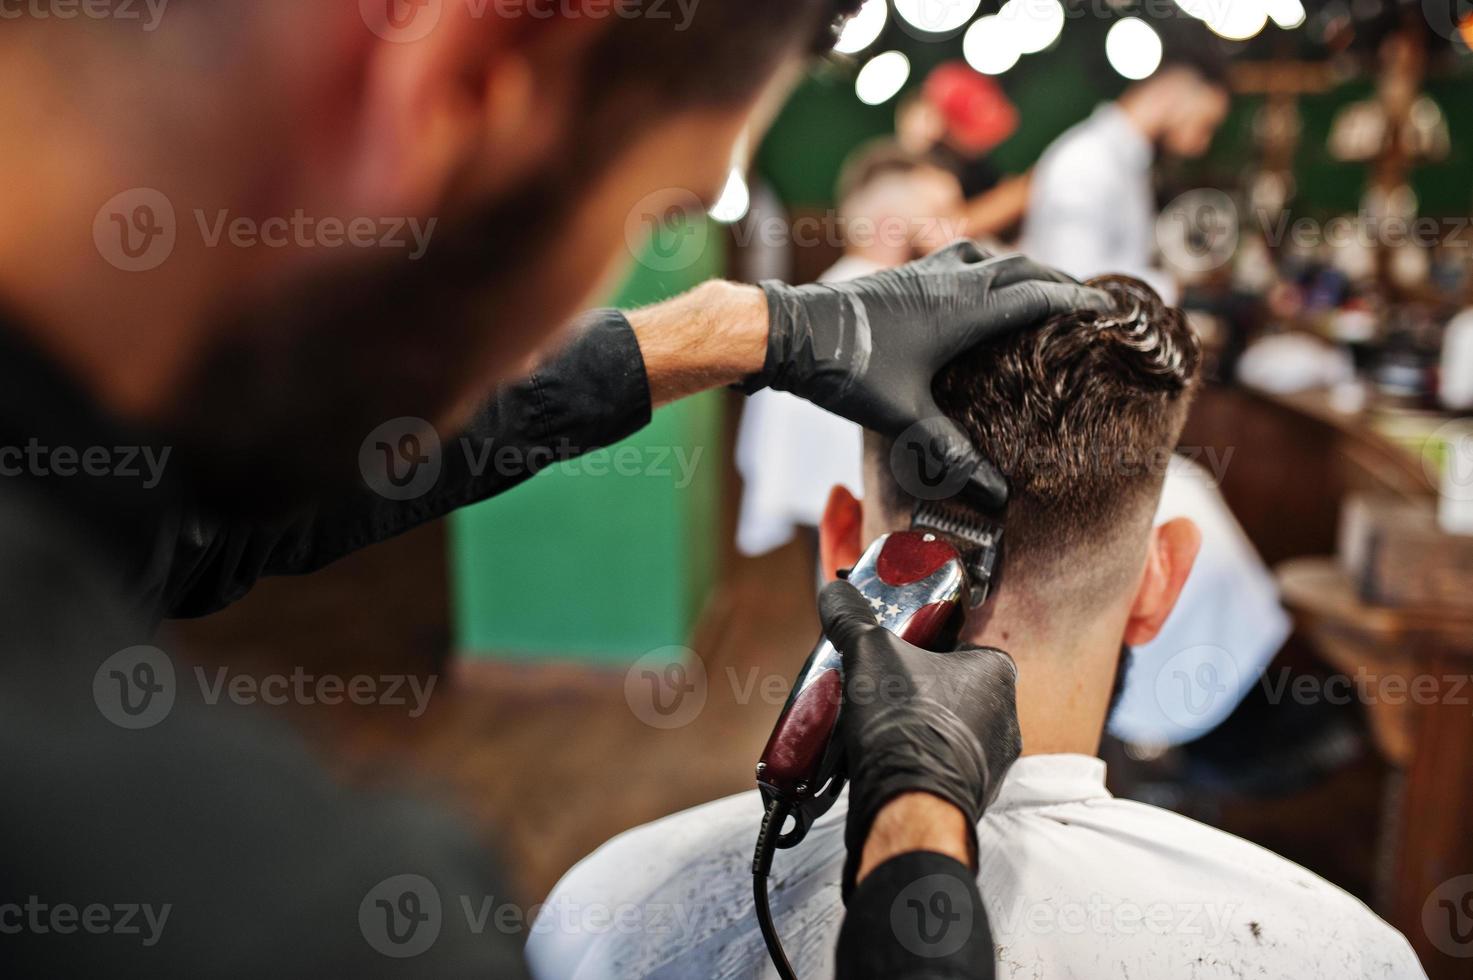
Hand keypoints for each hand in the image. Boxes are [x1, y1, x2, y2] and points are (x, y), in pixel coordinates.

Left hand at [748, 243, 1108, 507]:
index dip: (1077, 300)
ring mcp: (924, 274)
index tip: (1109, 308)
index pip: (1037, 296)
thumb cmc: (847, 371)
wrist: (790, 332)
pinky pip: (957, 260)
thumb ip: (950, 454)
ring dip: (1019, 268)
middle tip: (1086, 299)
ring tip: (1039, 288)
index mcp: (962, 309)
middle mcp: (949, 281)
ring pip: (987, 257)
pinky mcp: (902, 277)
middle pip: (1020, 268)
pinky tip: (977, 288)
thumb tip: (996, 496)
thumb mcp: (902, 418)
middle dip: (1057, 281)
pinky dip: (983, 268)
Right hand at [819, 579, 1022, 897]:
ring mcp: (993, 763)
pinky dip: (914, 762)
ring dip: (913, 728)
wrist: (907, 806)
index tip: (887, 655)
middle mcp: (1007, 717)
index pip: (956, 646)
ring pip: (944, 731)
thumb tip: (834, 591)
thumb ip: (852, 618)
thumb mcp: (869, 652)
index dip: (918, 649)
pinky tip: (883, 760)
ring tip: (872, 727)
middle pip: (948, 689)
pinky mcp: (972, 797)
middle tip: (875, 689)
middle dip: (912, 690)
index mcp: (997, 673)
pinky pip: (940, 766)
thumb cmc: (904, 722)